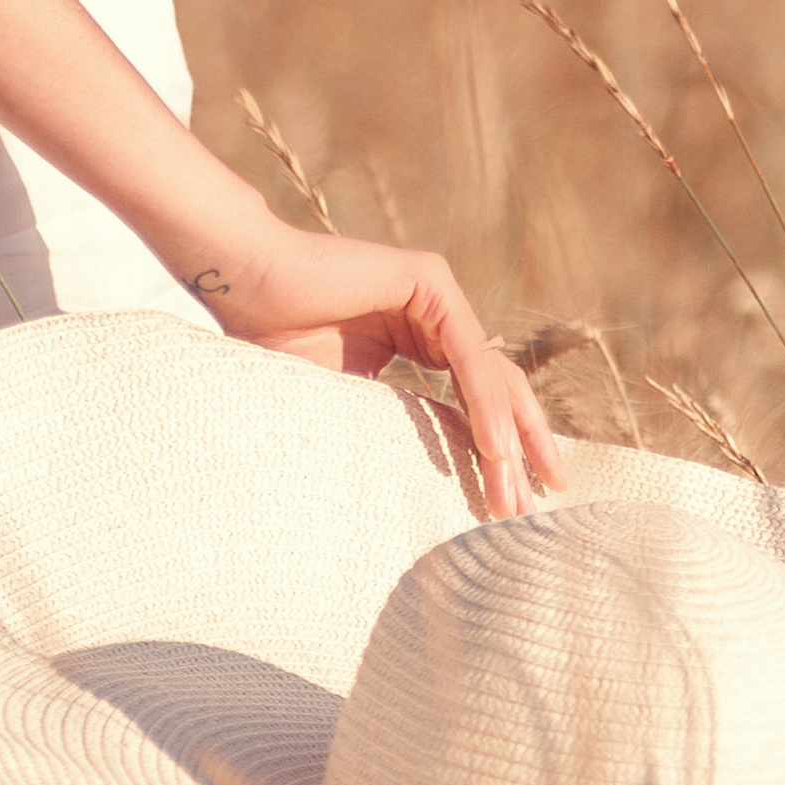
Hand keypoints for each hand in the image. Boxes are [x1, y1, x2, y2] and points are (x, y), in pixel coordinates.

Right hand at [192, 222, 565, 518]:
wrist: (243, 285)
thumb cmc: (275, 342)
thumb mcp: (347, 402)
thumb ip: (391, 427)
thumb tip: (417, 496)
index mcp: (416, 338)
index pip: (475, 396)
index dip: (499, 447)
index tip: (513, 502)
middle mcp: (434, 314)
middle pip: (497, 385)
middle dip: (522, 447)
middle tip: (540, 504)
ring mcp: (434, 293)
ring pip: (490, 375)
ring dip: (507, 439)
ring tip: (516, 493)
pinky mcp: (427, 280)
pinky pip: (467, 355)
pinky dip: (485, 405)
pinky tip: (495, 448)